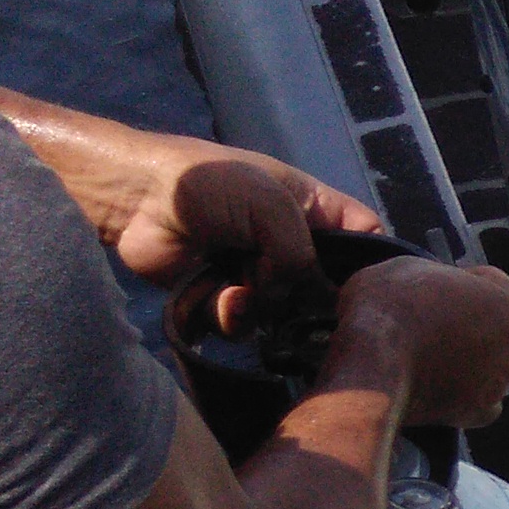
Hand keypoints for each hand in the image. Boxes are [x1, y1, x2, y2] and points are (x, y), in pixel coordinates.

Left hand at [0, 92, 383, 296]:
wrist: (134, 198)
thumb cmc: (208, 185)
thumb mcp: (274, 208)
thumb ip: (304, 257)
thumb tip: (301, 303)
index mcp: (313, 210)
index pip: (365, 240)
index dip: (374, 266)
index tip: (372, 293)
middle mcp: (289, 245)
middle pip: (327, 290)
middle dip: (313, 301)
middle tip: (302, 303)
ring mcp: (257, 273)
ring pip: (286, 315)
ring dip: (265, 308)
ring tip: (238, 287)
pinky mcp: (222, 297)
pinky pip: (244, 324)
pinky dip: (230, 313)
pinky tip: (216, 294)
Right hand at [331, 254, 508, 428]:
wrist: (373, 365)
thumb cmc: (386, 309)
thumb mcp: (406, 267)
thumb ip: (436, 277)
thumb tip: (433, 287)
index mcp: (505, 302)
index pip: (494, 284)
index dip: (465, 283)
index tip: (442, 289)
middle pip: (495, 327)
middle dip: (469, 324)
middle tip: (430, 324)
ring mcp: (501, 381)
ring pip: (489, 366)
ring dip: (466, 360)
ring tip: (425, 357)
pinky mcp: (481, 412)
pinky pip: (480, 403)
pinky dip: (462, 397)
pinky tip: (436, 387)